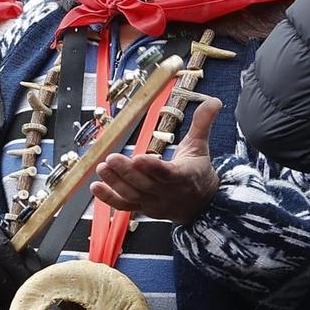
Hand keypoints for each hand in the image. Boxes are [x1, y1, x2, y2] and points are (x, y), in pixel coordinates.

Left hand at [92, 98, 220, 222]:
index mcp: (183, 176)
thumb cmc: (197, 172)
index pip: (167, 173)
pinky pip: (124, 205)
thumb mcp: (201, 146)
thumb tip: (214, 101)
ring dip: (115, 183)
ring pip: (132, 194)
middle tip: (111, 158)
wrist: (200, 204)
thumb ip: (203, 124)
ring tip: (102, 168)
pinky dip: (108, 198)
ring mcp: (153, 202)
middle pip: (144, 184)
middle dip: (127, 172)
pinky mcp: (142, 208)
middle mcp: (167, 192)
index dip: (153, 167)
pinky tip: (95, 187)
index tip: (139, 158)